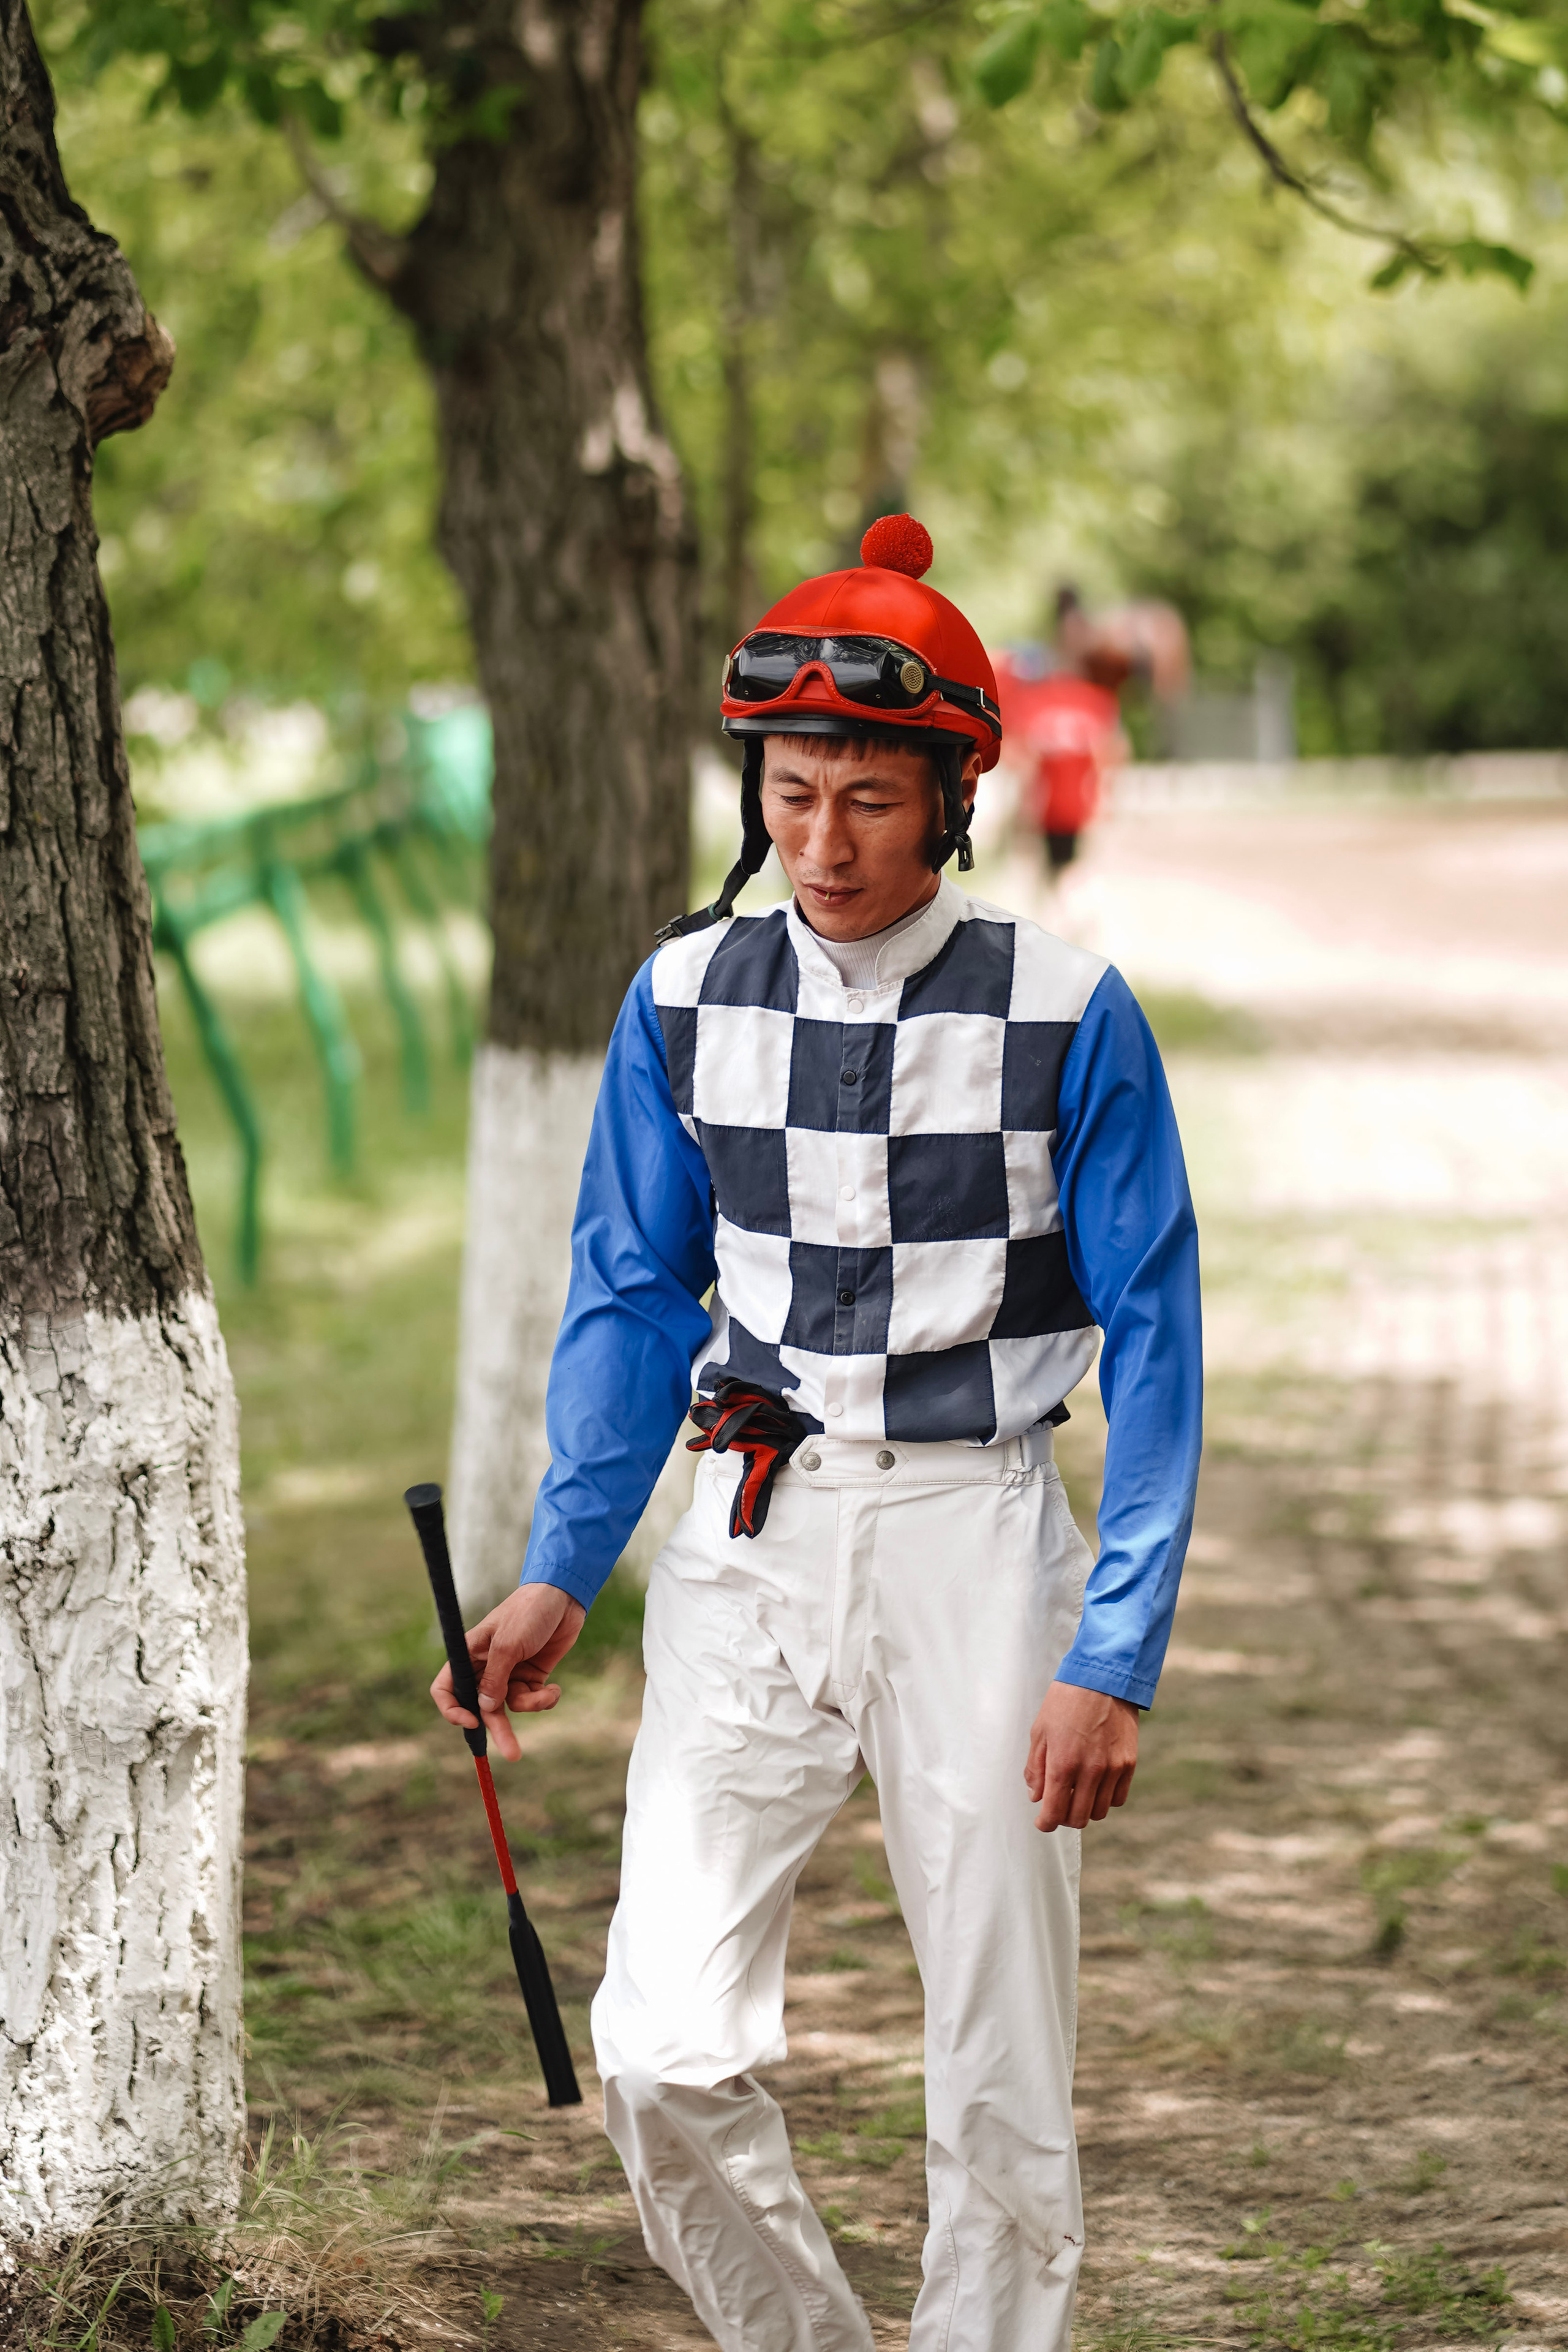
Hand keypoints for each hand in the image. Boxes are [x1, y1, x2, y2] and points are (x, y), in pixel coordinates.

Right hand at [430, 1583, 586, 1762]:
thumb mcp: (508, 1644)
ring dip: (529, 1707)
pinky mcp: (531, 1676)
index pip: (446, 1689)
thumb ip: (495, 1679)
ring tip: (549, 1694)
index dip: (452, 1709)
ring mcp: (509, 1673)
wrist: (563, 1597)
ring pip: (508, 1708)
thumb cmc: (528, 1612)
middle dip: (497, 1730)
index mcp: (469, 1655)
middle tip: (513, 1753)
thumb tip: (484, 1709)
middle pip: (481, 1707)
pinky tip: (555, 1685)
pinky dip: (543, 1698)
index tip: (472, 1721)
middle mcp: (485, 1667)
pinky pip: (530, 1700)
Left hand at [1024, 1681, 1138, 1831]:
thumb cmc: (1066, 1701)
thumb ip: (1036, 1768)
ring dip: (1086, 1809)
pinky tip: (1096, 1785)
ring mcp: (1113, 1769)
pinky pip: (1118, 1798)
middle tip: (1058, 1807)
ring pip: (1100, 1812)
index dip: (1045, 1823)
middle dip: (1064, 1818)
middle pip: (1078, 1818)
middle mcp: (1090, 1772)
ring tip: (1077, 1793)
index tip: (1042, 1821)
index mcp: (1063, 1764)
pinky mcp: (1129, 1764)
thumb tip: (1036, 1796)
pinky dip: (1105, 1798)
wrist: (1102, 1678)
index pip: (1054, 1813)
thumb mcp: (1040, 1731)